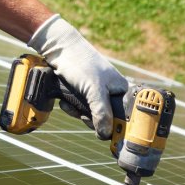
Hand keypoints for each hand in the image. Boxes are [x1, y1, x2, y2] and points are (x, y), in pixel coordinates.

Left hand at [29, 15, 127, 138]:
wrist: (58, 49)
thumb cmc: (81, 64)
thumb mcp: (94, 90)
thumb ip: (101, 112)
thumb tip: (106, 135)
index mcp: (123, 91)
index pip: (126, 118)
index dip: (116, 127)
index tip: (104, 132)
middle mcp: (112, 93)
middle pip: (107, 120)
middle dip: (92, 120)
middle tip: (83, 114)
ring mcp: (98, 94)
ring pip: (92, 116)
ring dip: (79, 113)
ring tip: (71, 103)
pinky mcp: (84, 94)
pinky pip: (81, 109)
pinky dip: (72, 108)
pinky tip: (65, 102)